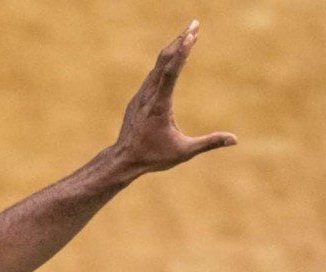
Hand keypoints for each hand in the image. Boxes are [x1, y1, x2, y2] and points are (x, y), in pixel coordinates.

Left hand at [113, 21, 236, 173]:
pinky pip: (153, 76)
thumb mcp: (184, 152)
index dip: (182, 53)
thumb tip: (235, 139)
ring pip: (157, 67)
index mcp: (159, 105)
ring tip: (188, 34)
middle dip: (180, 41)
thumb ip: (209, 142)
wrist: (123, 160)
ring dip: (173, 49)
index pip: (171, 72)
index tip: (192, 35)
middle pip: (164, 62)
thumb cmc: (153, 157)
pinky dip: (165, 63)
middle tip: (195, 23)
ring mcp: (141, 96)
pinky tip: (173, 57)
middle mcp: (148, 96)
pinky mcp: (138, 99)